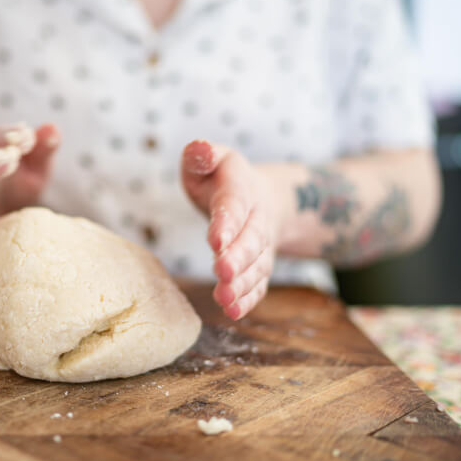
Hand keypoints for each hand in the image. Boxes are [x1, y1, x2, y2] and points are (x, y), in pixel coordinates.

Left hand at [181, 140, 277, 319]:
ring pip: (256, 266)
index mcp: (240, 188)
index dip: (227, 223)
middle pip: (251, 240)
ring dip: (242, 284)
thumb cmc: (222, 178)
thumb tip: (199, 150)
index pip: (234, 207)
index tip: (216, 240)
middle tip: (222, 272)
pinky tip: (234, 311)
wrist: (261, 197)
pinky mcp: (259, 266)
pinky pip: (258, 284)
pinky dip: (248, 299)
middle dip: (238, 258)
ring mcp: (261, 245)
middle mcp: (256, 218)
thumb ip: (201, 154)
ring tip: (225, 300)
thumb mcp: (211, 158)